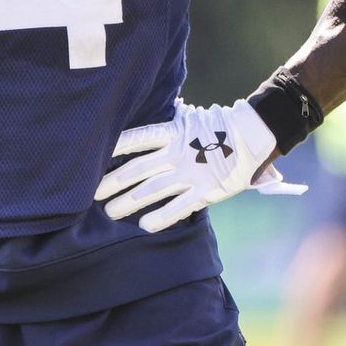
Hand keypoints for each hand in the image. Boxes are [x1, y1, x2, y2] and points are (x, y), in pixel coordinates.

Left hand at [96, 99, 298, 232]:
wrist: (251, 135)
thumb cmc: (215, 127)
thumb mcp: (188, 119)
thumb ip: (166, 127)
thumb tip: (142, 125)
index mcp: (173, 132)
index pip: (138, 139)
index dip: (116, 149)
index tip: (94, 158)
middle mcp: (178, 153)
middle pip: (139, 170)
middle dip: (114, 182)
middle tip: (94, 194)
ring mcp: (191, 173)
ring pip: (154, 190)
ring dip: (129, 202)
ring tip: (111, 212)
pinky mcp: (206, 191)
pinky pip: (180, 206)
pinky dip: (162, 217)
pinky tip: (145, 226)